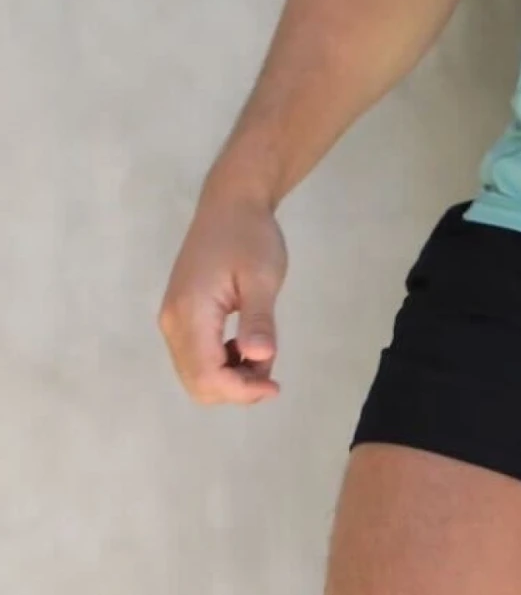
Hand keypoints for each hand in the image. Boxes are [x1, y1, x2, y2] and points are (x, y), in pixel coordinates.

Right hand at [157, 192, 287, 404]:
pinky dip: (222, 363)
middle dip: (235, 389)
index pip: (206, 376)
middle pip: (197, 382)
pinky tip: (247, 344)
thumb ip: (259, 319)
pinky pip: (196, 356)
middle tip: (272, 373)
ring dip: (230, 377)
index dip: (240, 391)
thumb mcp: (263, 276)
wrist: (231, 203)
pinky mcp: (180, 315)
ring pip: (195, 373)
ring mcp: (173, 319)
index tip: (274, 387)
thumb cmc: (250, 235)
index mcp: (190, 314)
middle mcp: (173, 323)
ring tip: (263, 353)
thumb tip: (260, 358)